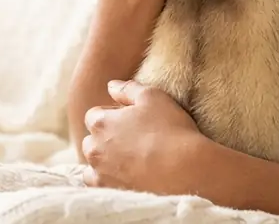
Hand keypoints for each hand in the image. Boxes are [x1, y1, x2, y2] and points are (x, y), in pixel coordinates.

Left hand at [81, 79, 210, 194]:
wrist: (185, 171)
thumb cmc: (170, 129)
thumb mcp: (152, 96)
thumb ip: (127, 89)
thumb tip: (110, 86)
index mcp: (100, 122)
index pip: (95, 115)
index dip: (113, 116)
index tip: (132, 122)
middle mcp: (93, 148)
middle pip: (92, 140)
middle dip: (106, 139)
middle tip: (133, 142)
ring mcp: (99, 173)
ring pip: (94, 164)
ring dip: (105, 162)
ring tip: (130, 163)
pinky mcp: (109, 193)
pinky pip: (98, 185)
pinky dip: (107, 181)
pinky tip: (126, 179)